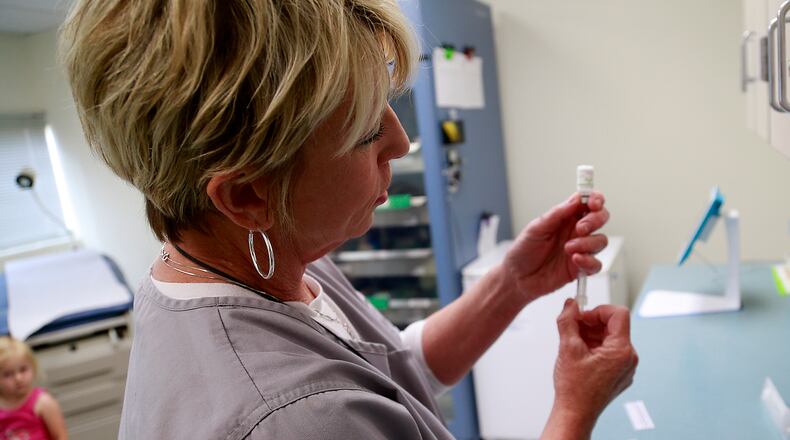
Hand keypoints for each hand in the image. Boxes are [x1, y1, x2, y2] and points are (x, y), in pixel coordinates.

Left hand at [502, 192, 608, 302]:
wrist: (516, 278)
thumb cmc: (523, 251)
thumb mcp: (536, 228)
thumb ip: (557, 214)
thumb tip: (576, 199)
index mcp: (565, 218)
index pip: (587, 203)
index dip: (595, 199)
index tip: (594, 203)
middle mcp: (575, 232)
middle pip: (600, 218)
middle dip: (596, 220)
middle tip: (580, 228)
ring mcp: (580, 250)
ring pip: (600, 240)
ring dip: (588, 243)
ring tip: (568, 248)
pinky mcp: (580, 268)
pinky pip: (596, 264)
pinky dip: (589, 261)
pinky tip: (575, 260)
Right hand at [548, 299, 637, 435]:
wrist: (575, 413)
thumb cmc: (575, 389)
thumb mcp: (567, 348)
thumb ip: (568, 321)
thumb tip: (570, 304)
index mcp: (622, 351)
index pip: (618, 314)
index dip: (598, 310)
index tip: (583, 315)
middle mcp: (629, 358)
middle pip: (614, 326)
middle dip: (592, 323)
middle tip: (574, 326)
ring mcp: (626, 367)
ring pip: (611, 338)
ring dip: (592, 334)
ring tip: (574, 342)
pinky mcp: (619, 373)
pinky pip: (611, 351)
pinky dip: (595, 346)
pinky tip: (580, 353)